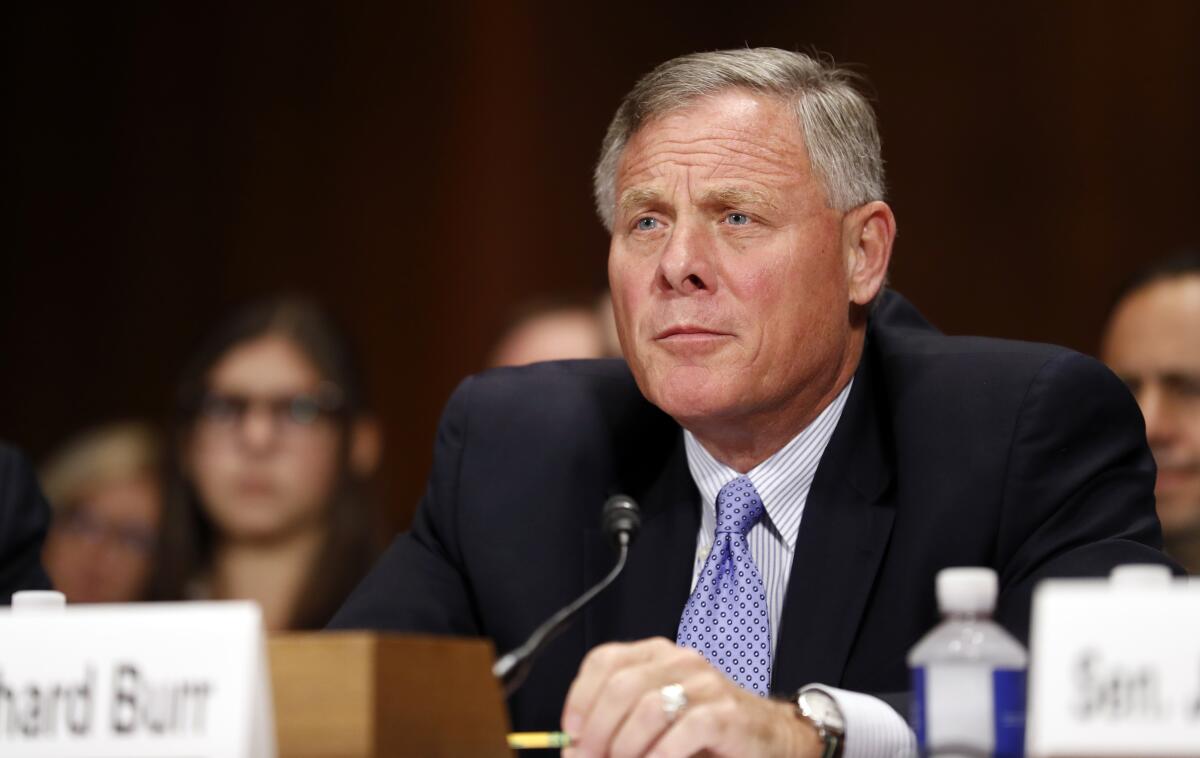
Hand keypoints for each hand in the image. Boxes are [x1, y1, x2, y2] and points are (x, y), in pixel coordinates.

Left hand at [560, 637, 821, 757]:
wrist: (767, 740)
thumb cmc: (706, 733)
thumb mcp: (654, 724)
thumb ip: (615, 730)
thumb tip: (572, 750)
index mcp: (656, 656)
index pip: (605, 660)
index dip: (580, 697)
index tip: (571, 732)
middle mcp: (680, 662)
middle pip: (621, 686)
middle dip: (598, 732)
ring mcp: (706, 684)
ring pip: (648, 708)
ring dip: (625, 747)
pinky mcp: (726, 713)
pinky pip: (684, 730)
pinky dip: (660, 755)